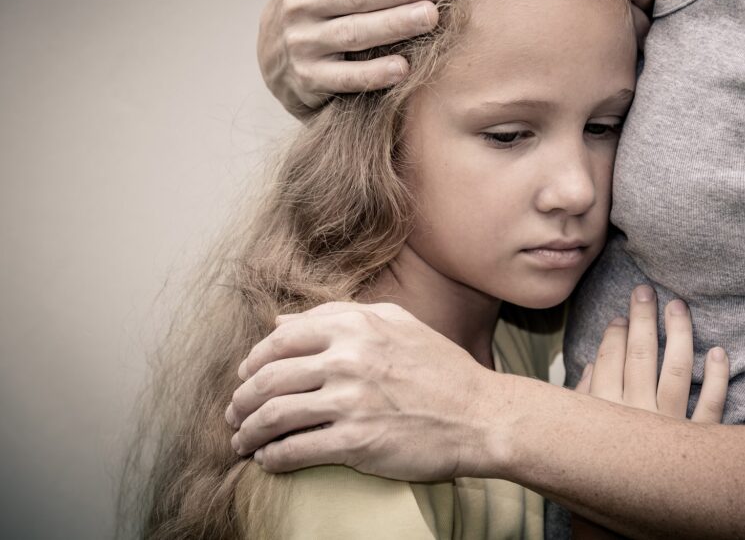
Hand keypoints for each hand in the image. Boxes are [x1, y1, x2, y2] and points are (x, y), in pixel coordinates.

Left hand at [225, 301, 492, 478]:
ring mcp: (351, 401)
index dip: (253, 362)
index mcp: (355, 326)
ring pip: (274, 415)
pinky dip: (273, 458)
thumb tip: (280, 322)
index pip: (280, 340)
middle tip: (234, 414)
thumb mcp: (396, 324)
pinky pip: (295, 450)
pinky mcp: (356, 442)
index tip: (246, 378)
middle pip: (268, 378)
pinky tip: (270, 460)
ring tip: (243, 441)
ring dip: (249, 432)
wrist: (480, 415)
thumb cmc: (440, 369)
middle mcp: (348, 359)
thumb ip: (339, 315)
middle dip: (242, 400)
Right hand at [570, 285, 727, 537]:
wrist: (624, 525)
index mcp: (604, 412)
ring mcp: (670, 429)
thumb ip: (582, 400)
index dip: (615, 333)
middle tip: (645, 289)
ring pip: (676, 371)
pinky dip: (717, 378)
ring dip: (678, 334)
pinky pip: (711, 407)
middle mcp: (636, 416)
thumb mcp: (580, 436)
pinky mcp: (698, 443)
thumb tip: (588, 366)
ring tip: (678, 306)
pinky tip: (718, 352)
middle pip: (641, 355)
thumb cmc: (598, 473)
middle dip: (643, 318)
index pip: (609, 360)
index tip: (620, 316)